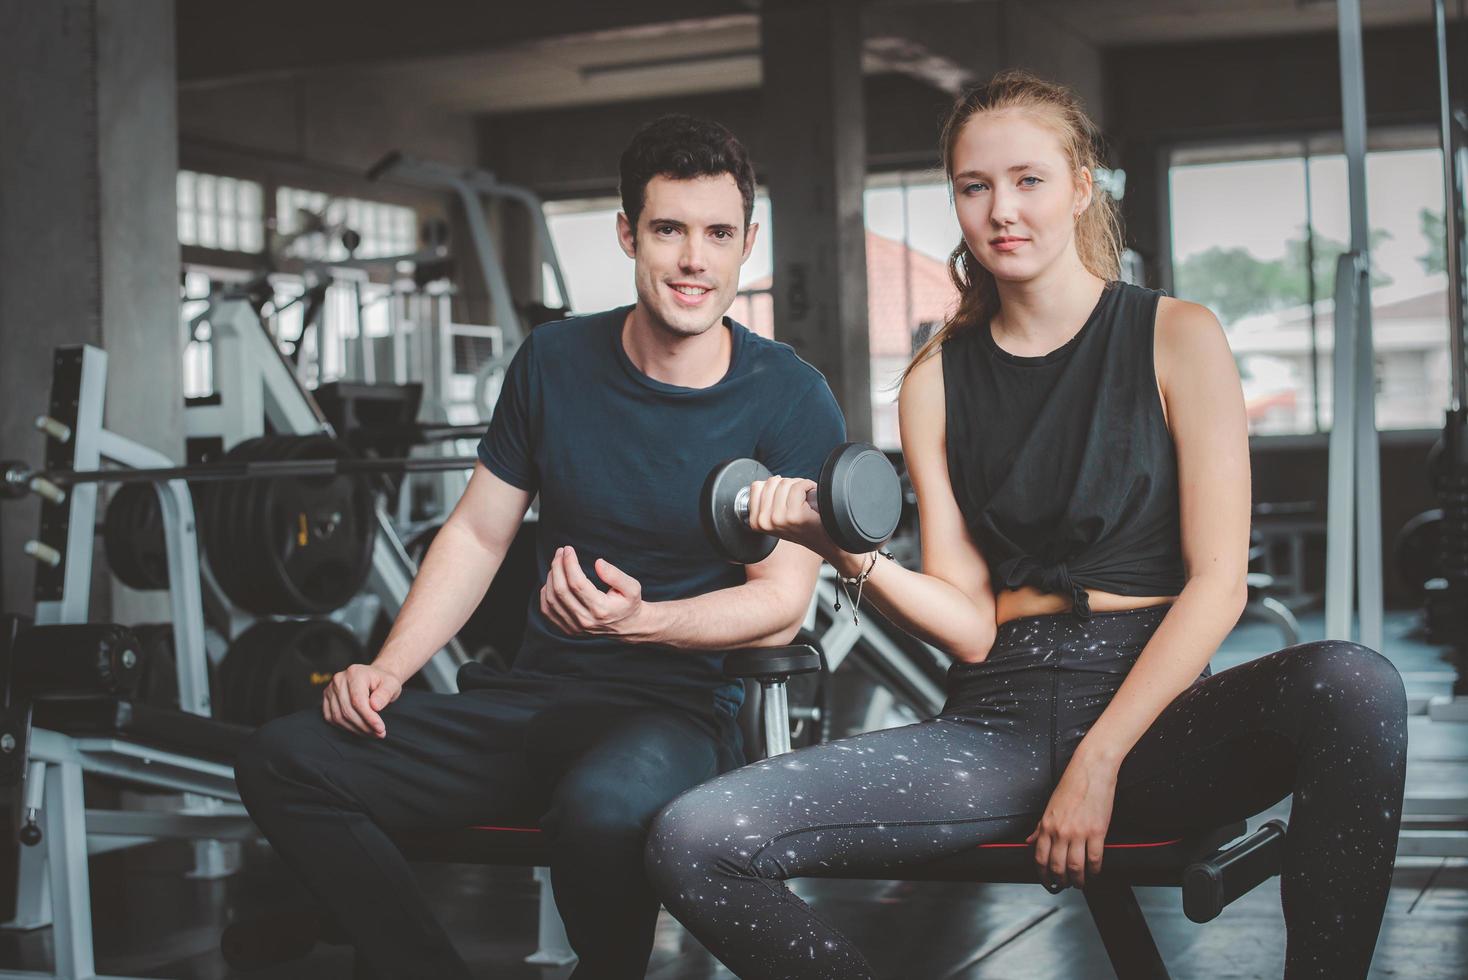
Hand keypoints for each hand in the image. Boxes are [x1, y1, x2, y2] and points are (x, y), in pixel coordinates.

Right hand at [323, 663, 402, 737]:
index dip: (369, 717)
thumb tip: (375, 706)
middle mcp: (339, 680)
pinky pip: (332, 718)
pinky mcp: (327, 699)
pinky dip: (346, 727)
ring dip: (356, 729)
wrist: (376, 678)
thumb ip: (385, 694)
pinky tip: (360, 729)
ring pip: (339, 717)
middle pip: (348, 710)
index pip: (358, 701)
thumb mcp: (392, 684)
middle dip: (365, 726)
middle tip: (379, 733)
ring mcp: (330, 689)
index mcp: (355, 673)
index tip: (381, 728)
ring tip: (372, 732)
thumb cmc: (384, 682)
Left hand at [540, 545, 645, 637]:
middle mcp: (585, 620)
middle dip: (557, 566)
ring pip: (551, 599)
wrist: (627, 625)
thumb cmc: (628, 603)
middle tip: (560, 552)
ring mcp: (574, 626)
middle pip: (561, 590)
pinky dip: (546, 593)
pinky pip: (547, 610)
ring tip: (557, 563)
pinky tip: (553, 580)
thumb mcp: (632, 587)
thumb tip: (598, 563)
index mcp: (601, 609)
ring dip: (551, 577)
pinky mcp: (567, 628)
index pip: (577, 583)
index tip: (569, 549)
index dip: (569, 563)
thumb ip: (616, 575)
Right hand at [745, 475, 832, 559]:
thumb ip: (767, 500)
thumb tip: (772, 480)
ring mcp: (778, 518)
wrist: (823, 540)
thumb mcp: (776, 517)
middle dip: (787, 484)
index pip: (757, 486)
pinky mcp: (794, 515)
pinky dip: (808, 486)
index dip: (775, 486)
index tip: (785, 497)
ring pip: (785, 483)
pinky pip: (798, 487)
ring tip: (804, 499)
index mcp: (756, 521)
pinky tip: (811, 498)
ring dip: (799, 486)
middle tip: (797, 498)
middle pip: (771, 482)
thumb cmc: (803, 526)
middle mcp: (764, 521)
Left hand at [1025, 755, 1118, 890]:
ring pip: (1075, 867)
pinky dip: (1094, 870)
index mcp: (1047, 825)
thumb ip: (1040, 827)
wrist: (1091, 770)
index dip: (1043, 875)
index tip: (1048, 882)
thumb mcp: (1050, 806)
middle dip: (1061, 881)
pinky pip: (1095, 859)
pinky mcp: (1097, 832)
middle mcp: (1060, 831)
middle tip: (1066, 885)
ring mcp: (1079, 833)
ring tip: (1080, 883)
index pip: (1040, 858)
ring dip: (1078, 880)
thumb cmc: (1071, 786)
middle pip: (1057, 867)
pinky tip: (1094, 872)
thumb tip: (1029, 841)